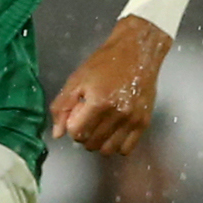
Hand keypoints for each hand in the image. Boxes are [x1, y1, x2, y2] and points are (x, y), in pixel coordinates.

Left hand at [48, 15, 168, 156]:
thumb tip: (57, 134)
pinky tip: (113, 132)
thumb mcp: (77, 79)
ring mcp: (132, 120)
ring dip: (99, 143)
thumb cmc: (104, 63)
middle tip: (87, 121)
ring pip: (108, 150)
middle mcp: (117, 114)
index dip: (72, 128)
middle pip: (92, 143)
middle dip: (84, 136)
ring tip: (100, 128)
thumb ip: (62, 107)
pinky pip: (126, 149)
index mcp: (98, 102)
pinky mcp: (144, 123)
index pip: (77, 133)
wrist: (137, 52)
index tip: (76, 117)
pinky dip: (116, 145)